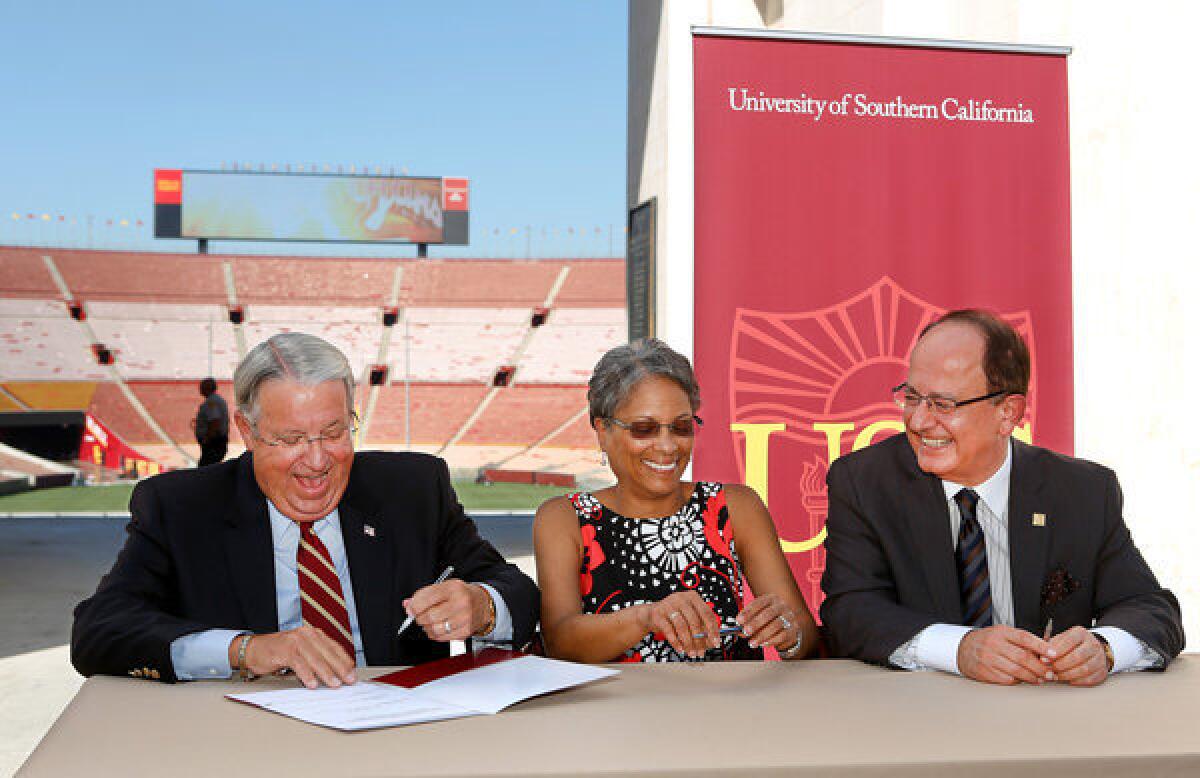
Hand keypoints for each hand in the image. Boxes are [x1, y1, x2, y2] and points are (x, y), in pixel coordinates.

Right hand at [234, 625, 355, 688]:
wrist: (254, 649)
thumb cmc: (279, 652)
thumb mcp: (301, 652)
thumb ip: (316, 659)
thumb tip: (335, 674)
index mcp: (313, 634)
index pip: (334, 647)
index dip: (345, 660)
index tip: (353, 672)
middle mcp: (306, 635)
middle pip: (328, 653)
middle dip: (340, 668)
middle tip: (348, 680)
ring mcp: (296, 641)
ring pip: (316, 658)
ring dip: (326, 673)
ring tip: (334, 684)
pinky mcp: (285, 650)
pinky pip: (299, 663)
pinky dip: (307, 674)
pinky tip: (312, 683)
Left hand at [404, 579, 489, 641]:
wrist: (484, 604)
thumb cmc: (462, 595)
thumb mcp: (445, 587)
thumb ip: (425, 595)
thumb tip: (408, 604)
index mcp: (453, 588)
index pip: (427, 598)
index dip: (414, 605)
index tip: (411, 608)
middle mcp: (460, 602)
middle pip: (429, 616)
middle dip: (419, 618)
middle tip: (419, 616)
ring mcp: (464, 618)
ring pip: (434, 629)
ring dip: (427, 627)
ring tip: (430, 622)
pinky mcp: (465, 631)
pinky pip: (441, 638)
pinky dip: (435, 634)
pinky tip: (439, 627)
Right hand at [637, 591, 719, 657]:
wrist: (651, 615)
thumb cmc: (674, 617)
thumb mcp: (689, 618)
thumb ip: (702, 628)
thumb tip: (712, 642)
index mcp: (693, 597)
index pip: (707, 613)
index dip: (712, 629)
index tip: (715, 642)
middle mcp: (681, 598)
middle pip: (694, 620)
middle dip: (699, 639)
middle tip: (701, 652)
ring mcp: (668, 605)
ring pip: (682, 626)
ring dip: (688, 643)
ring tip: (691, 653)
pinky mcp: (657, 613)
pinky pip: (669, 630)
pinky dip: (676, 642)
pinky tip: (680, 649)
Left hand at [736, 593, 799, 652]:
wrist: (790, 623)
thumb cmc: (771, 618)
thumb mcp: (760, 615)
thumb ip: (749, 621)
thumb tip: (739, 630)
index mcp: (771, 598)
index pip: (759, 603)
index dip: (748, 612)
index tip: (739, 621)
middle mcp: (782, 606)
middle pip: (768, 613)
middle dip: (755, 623)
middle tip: (745, 632)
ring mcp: (789, 617)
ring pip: (776, 625)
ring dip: (762, 635)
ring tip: (752, 642)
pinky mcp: (794, 629)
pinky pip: (783, 635)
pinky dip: (772, 640)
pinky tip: (763, 644)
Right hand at [957, 626, 1054, 684]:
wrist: (963, 649)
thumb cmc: (989, 641)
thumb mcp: (1003, 634)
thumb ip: (1022, 642)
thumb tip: (1046, 653)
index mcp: (1001, 632)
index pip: (1025, 638)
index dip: (1041, 646)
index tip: (1054, 654)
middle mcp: (994, 644)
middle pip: (1023, 657)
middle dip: (1040, 668)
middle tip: (1050, 674)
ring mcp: (988, 658)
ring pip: (1016, 671)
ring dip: (1032, 677)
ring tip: (1040, 679)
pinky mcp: (984, 671)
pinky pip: (1006, 679)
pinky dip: (1018, 681)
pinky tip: (1023, 680)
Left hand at [1046, 627, 1109, 685]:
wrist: (1093, 649)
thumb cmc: (1071, 645)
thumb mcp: (1061, 639)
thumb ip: (1051, 646)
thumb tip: (1042, 658)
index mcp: (1081, 633)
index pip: (1069, 641)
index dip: (1057, 650)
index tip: (1046, 658)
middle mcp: (1093, 644)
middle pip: (1078, 656)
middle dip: (1061, 665)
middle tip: (1051, 670)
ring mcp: (1100, 658)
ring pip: (1085, 669)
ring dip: (1068, 675)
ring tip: (1057, 676)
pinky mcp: (1103, 671)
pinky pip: (1091, 679)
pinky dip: (1078, 681)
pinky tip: (1070, 680)